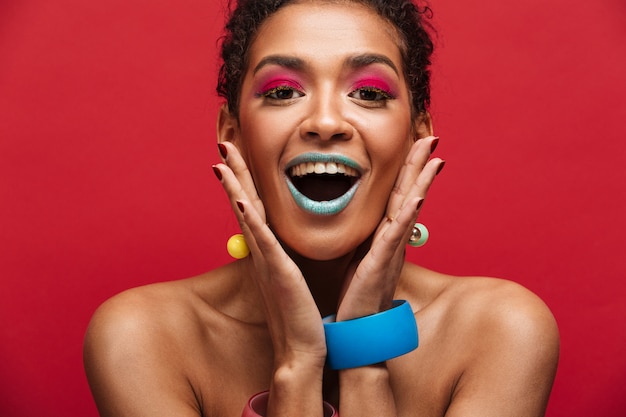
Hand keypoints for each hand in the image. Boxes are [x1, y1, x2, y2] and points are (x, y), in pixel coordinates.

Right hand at [214, 142, 326, 367]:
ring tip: (222, 159)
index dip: (243, 181)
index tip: (237, 156)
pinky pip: (260, 238)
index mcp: (269, 252)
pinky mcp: (276, 271)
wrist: (302, 350)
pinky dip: (248, 216)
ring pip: (246, 214)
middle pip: (244, 204)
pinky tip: (238, 196)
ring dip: (234, 185)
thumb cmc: (301, 315)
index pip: (254, 209)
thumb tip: (287, 247)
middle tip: (223, 144)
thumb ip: (287, 259)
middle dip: (234, 173)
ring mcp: (266, 260)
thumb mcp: (293, 279)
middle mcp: (262, 252)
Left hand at [336, 136, 443, 320]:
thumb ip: (368, 239)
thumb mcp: (361, 258)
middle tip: (432, 137)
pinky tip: (419, 195)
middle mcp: (393, 239)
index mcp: (385, 236)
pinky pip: (396, 233)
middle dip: (420, 165)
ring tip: (433, 157)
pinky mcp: (381, 262)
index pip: (399, 196)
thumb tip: (369, 225)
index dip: (408, 170)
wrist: (358, 328)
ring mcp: (390, 249)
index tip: (415, 144)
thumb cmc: (357, 294)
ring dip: (421, 181)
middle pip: (409, 194)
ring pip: (408, 208)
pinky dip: (408, 213)